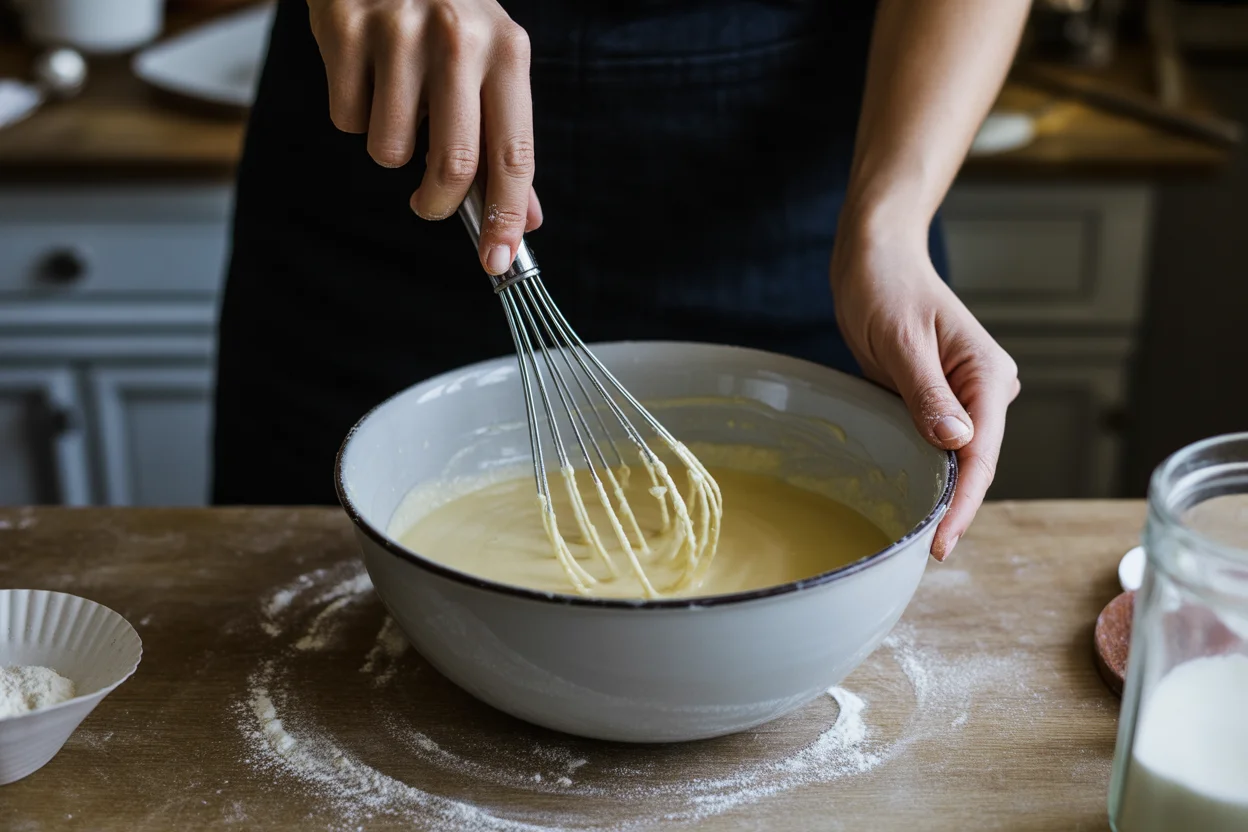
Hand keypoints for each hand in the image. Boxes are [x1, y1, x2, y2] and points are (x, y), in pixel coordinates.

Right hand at [307, 0, 542, 273]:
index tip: (497, 261)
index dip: (505, 218)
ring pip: (390, 150)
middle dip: (437, 203)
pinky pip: (347, 118)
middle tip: (428, 203)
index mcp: (508, 52)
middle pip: (452, 165)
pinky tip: (365, 74)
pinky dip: (353, 112)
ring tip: (395, 102)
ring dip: (389, 147)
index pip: (514, 155)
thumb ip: (507, 140)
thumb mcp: (492, 61)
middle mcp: (460, 39)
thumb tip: (526, 219)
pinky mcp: (346, 29)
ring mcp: (399, 32)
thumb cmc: (444, 13)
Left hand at [830, 230, 1019, 560]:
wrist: (876, 257)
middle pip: (976, 463)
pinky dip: (926, 470)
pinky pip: (938, 443)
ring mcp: (965, 396)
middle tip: (923, 553)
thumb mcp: (901, 341)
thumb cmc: (886, 287)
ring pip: (958, 458)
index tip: (941, 544)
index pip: (983, 454)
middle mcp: (987, 389)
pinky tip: (909, 498)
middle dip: (954, 508)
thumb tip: (956, 442)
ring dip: (941, 494)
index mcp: (988, 375)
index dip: (964, 504)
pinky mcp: (940, 399)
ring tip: (917, 539)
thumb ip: (928, 393)